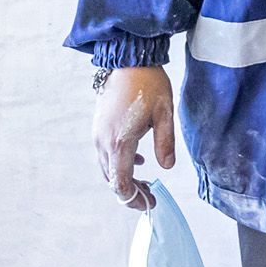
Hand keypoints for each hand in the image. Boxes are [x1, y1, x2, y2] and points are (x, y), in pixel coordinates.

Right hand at [93, 65, 174, 210]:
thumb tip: (166, 168)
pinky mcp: (99, 128)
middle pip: (113, 179)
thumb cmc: (149, 85)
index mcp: (119, 142)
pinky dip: (120, 165)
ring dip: (125, 179)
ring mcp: (98, 135)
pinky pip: (106, 154)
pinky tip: (140, 162)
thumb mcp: (164, 113)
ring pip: (108, 168)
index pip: (121, 182)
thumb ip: (165, 142)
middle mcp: (103, 142)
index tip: (150, 204)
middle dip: (131, 193)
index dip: (134, 198)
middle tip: (151, 199)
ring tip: (146, 185)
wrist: (127, 62)